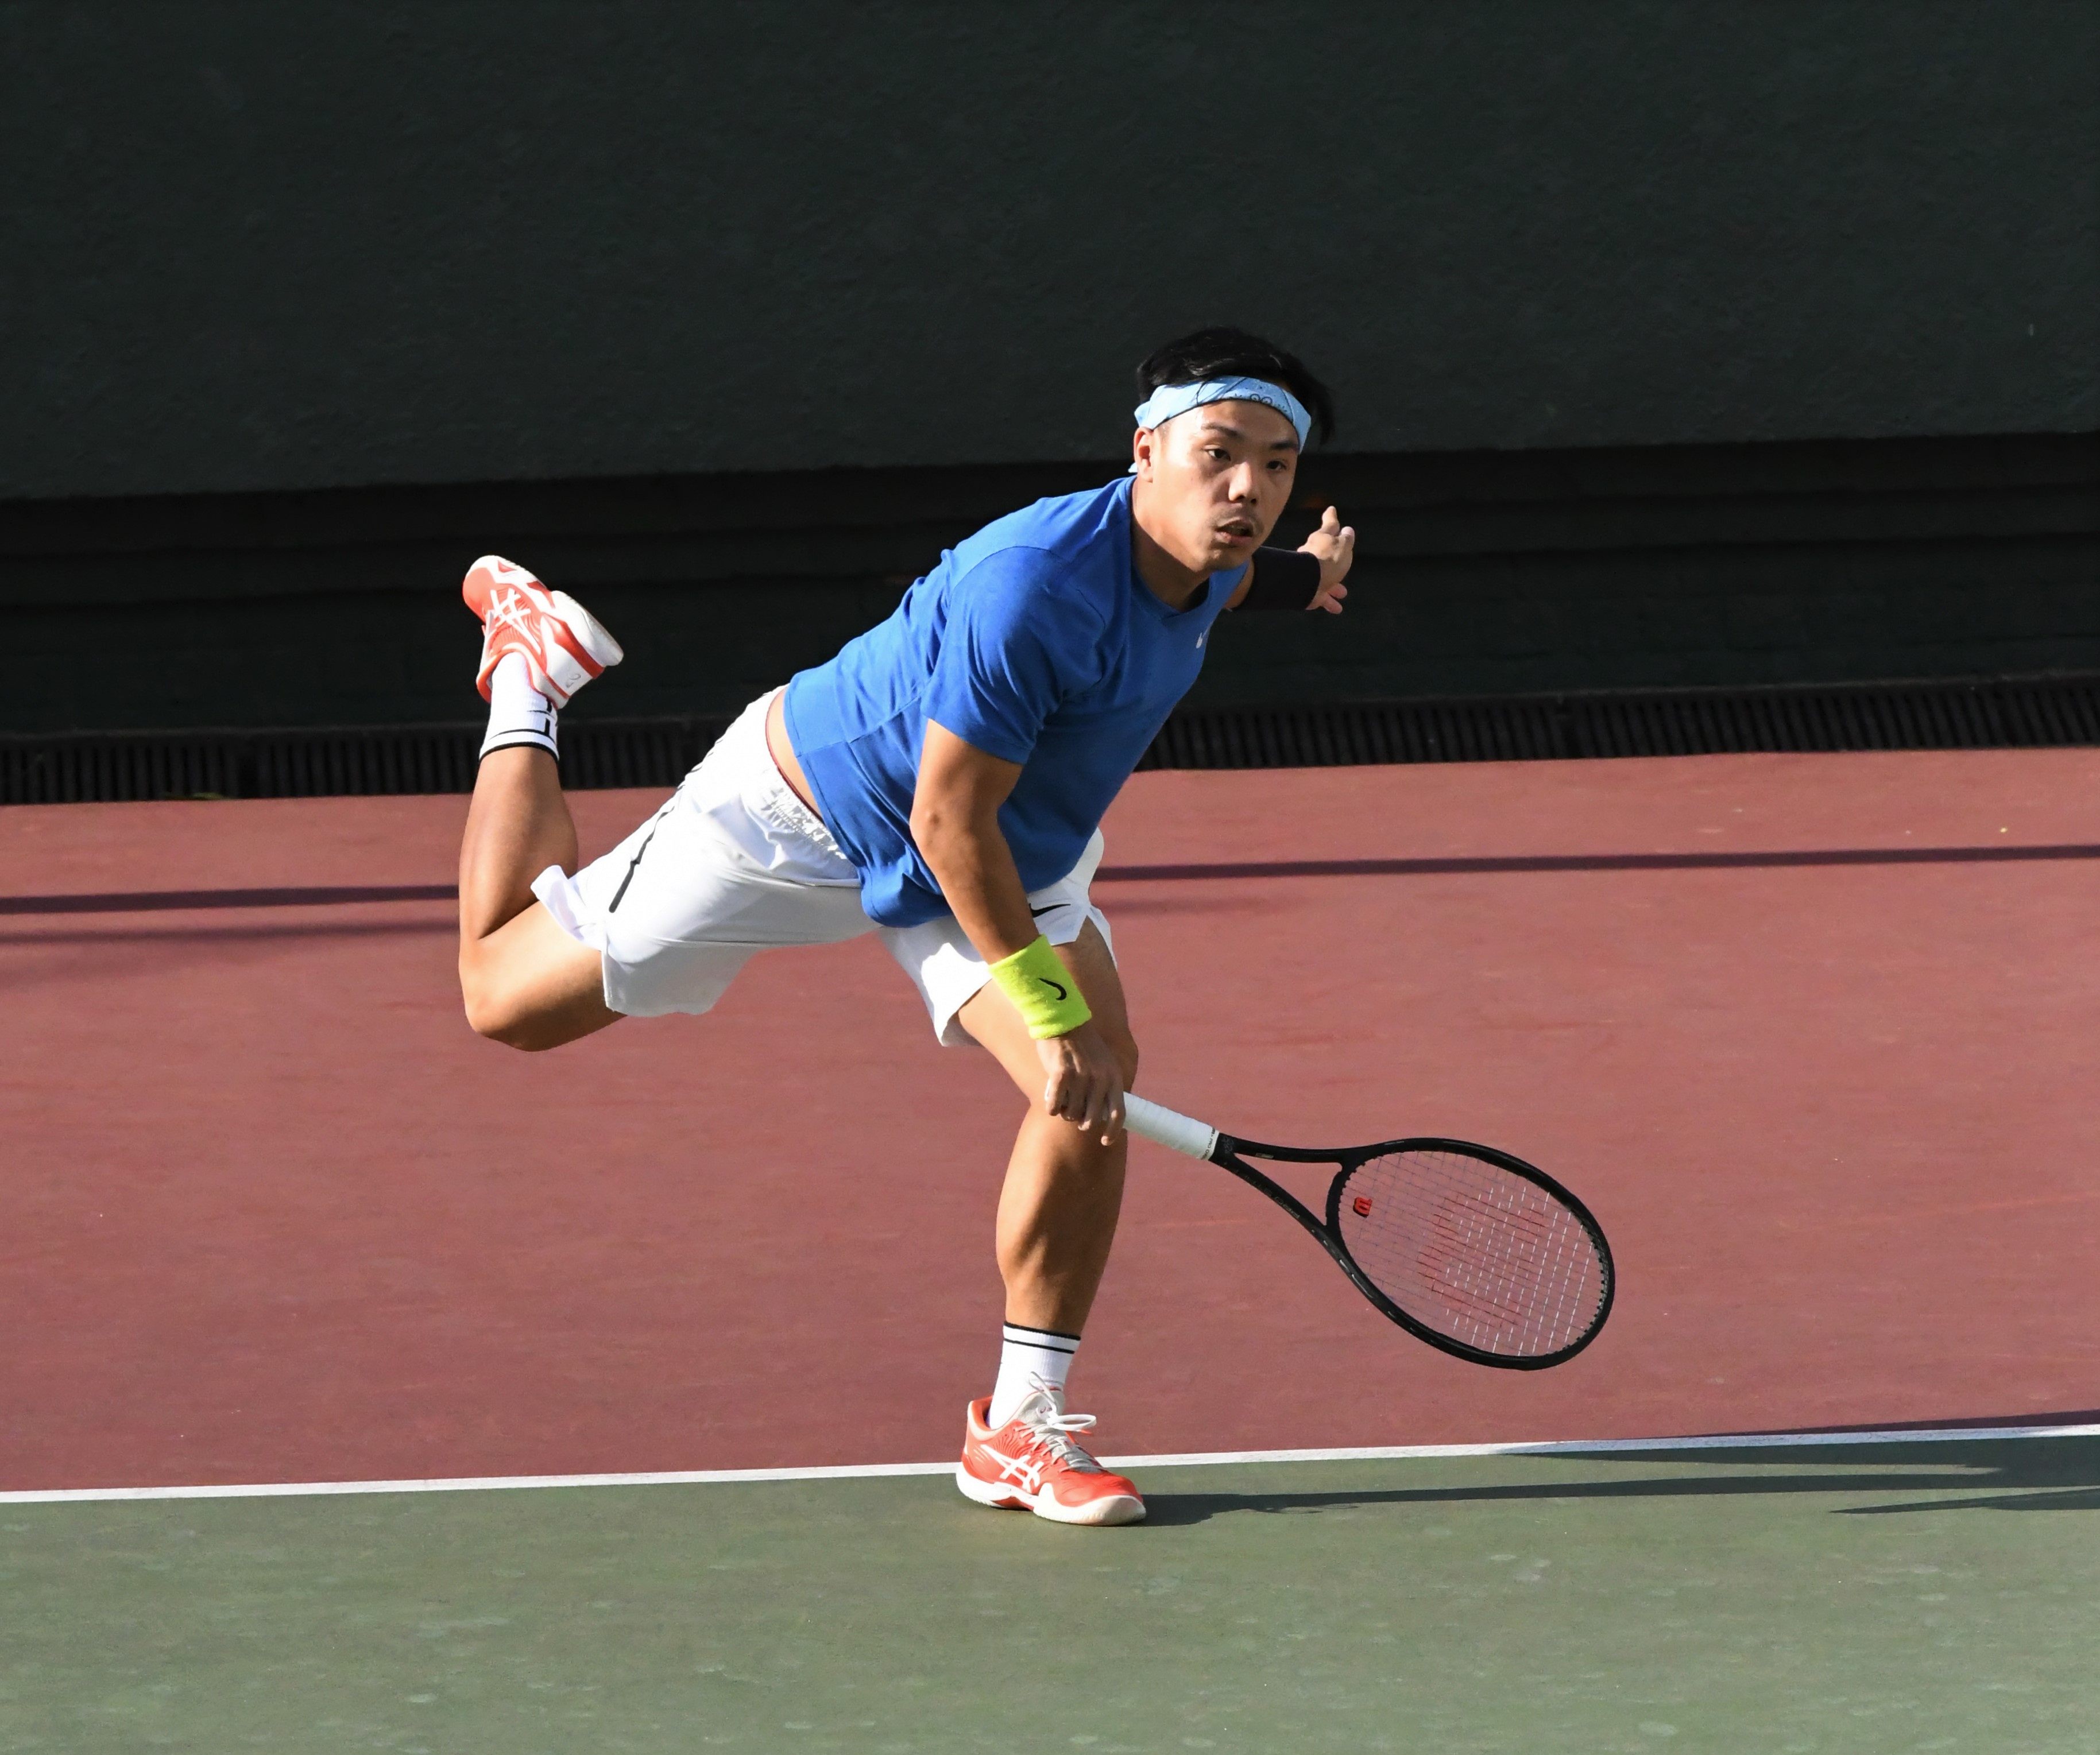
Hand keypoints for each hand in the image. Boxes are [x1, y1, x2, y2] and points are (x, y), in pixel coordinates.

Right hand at [1034, 1019, 1126, 1144]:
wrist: (1063, 1021)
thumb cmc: (1082, 1045)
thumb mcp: (1103, 1063)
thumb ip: (1105, 1086)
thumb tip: (1102, 1116)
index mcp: (1114, 1077)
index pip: (1118, 1113)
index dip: (1113, 1132)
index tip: (1104, 1141)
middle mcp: (1100, 1079)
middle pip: (1091, 1120)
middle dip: (1081, 1122)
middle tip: (1074, 1113)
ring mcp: (1081, 1078)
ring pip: (1071, 1114)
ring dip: (1065, 1112)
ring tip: (1062, 1099)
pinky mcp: (1061, 1075)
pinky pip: (1055, 1106)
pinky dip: (1051, 1107)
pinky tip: (1050, 1101)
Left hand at [1300, 505, 1355, 613]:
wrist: (1309, 581)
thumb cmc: (1329, 560)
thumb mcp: (1343, 546)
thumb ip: (1346, 539)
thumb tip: (1346, 530)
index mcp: (1322, 539)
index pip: (1329, 525)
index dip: (1331, 517)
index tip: (1331, 509)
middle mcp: (1313, 552)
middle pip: (1324, 552)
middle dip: (1333, 557)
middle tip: (1341, 561)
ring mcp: (1309, 571)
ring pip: (1323, 576)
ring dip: (1334, 584)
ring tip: (1342, 592)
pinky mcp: (1307, 588)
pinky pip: (1320, 594)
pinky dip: (1328, 600)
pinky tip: (1337, 608)